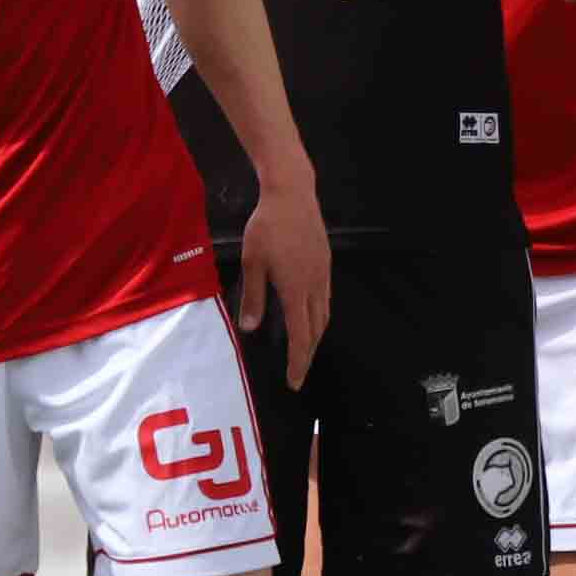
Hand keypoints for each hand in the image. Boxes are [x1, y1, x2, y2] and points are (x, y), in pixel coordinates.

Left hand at [236, 174, 332, 388]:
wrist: (292, 193)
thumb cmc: (267, 226)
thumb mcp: (252, 262)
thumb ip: (253, 297)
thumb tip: (250, 328)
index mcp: (296, 289)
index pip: (301, 336)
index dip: (298, 362)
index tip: (294, 381)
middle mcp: (315, 286)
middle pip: (316, 330)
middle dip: (308, 355)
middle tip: (298, 373)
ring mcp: (323, 274)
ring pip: (324, 315)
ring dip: (315, 337)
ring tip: (304, 350)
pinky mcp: (325, 263)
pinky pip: (326, 299)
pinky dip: (319, 317)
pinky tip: (310, 317)